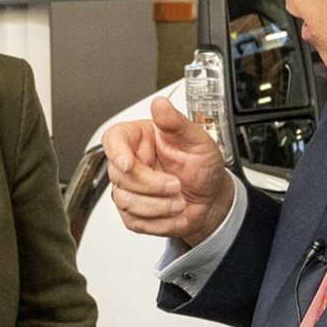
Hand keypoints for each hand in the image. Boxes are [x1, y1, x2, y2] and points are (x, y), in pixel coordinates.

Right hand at [102, 96, 234, 247]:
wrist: (212, 197)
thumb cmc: (203, 165)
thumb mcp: (198, 140)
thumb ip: (176, 122)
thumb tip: (160, 104)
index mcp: (140, 138)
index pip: (114, 139)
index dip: (116, 152)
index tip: (128, 163)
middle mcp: (131, 162)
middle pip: (119, 175)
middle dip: (151, 185)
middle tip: (176, 185)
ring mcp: (129, 189)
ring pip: (126, 201)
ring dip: (158, 206)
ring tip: (180, 201)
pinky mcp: (133, 213)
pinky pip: (136, 222)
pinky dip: (161, 222)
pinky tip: (176, 214)